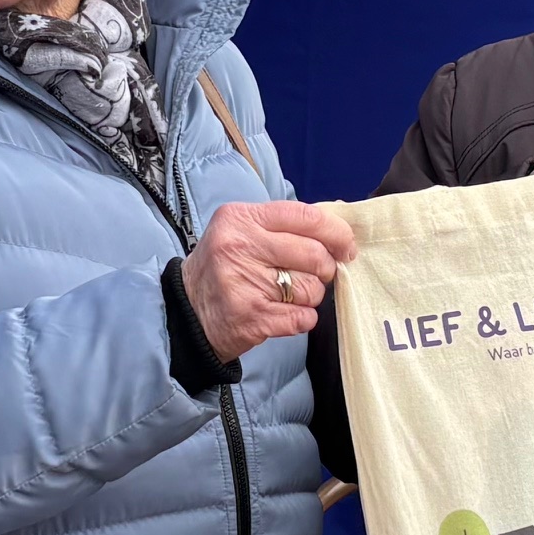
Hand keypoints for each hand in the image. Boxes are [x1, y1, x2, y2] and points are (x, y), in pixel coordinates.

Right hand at [182, 201, 357, 364]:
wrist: (188, 312)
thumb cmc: (224, 268)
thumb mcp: (241, 231)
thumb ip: (282, 226)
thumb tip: (336, 233)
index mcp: (241, 219)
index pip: (305, 216)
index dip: (336, 232)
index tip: (346, 246)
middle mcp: (240, 247)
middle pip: (313, 254)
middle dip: (325, 268)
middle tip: (316, 274)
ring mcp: (245, 283)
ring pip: (311, 288)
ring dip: (310, 295)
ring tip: (290, 295)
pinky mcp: (252, 318)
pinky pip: (303, 317)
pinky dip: (302, 318)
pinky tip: (284, 313)